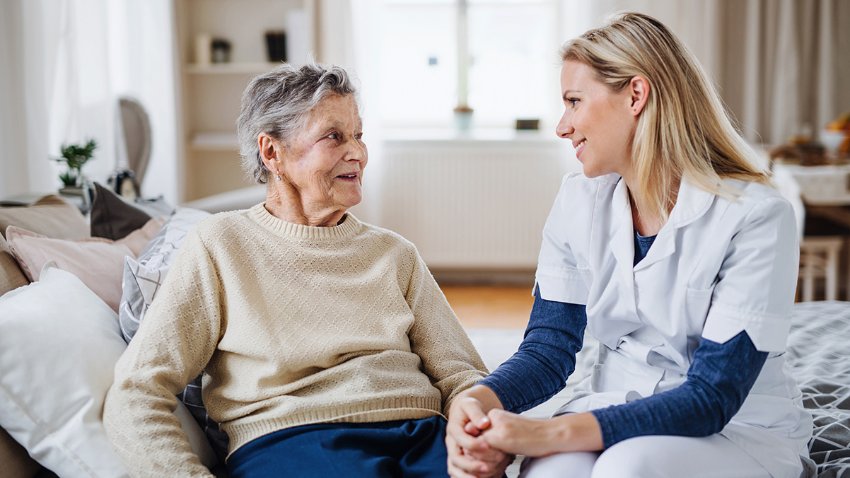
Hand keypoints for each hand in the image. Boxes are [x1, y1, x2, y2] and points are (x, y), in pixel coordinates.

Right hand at [446, 387, 512, 476]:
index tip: (488, 445)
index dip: (473, 444)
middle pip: (455, 458)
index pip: (460, 439)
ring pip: (454, 469)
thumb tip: (484, 424)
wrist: (465, 411)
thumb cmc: (469, 407)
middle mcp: (451, 443)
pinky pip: (458, 473)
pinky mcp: (459, 460)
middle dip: (470, 465)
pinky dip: (467, 477)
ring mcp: (454, 453)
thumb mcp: (471, 404)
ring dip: (466, 476)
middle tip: (486, 467)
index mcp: (453, 429)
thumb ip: (477, 413)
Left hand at [481, 409, 603, 456]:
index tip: (489, 457)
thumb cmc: (533, 436)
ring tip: (495, 463)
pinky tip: (502, 461)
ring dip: (481, 459)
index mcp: (494, 414)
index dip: (477, 448)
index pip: (474, 432)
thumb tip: (472, 447)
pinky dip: (488, 460)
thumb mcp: (510, 433)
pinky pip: (483, 450)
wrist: (552, 434)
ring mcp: (496, 426)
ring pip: (475, 445)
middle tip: (490, 463)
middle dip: (476, 454)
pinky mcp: (500, 436)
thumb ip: (493, 436)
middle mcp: (493, 417)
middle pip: (472, 438)